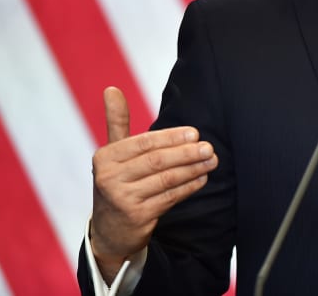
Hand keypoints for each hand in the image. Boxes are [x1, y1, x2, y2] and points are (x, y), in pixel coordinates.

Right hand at [89, 87, 217, 282]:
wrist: (109, 230)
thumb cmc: (117, 182)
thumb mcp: (112, 154)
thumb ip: (117, 122)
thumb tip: (112, 88)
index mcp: (105, 158)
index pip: (144, 143)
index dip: (171, 137)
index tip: (194, 133)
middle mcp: (109, 178)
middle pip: (156, 161)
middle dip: (186, 153)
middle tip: (209, 147)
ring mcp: (122, 199)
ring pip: (165, 179)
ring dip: (192, 169)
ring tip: (211, 161)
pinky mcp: (137, 217)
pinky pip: (169, 197)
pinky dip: (188, 187)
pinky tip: (202, 178)